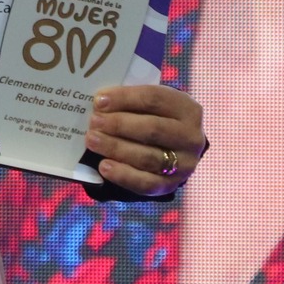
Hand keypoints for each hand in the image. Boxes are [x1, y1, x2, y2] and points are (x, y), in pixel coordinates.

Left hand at [85, 84, 205, 195]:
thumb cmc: (154, 119)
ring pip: (148, 157)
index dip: (125, 98)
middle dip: (119, 124)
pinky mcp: (171, 185)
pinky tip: (104, 166)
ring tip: (92, 140)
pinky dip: (123, 175)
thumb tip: (99, 103)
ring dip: (116, 148)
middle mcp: (191, 137)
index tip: (99, 101)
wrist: (173, 150)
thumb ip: (130, 103)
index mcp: (187, 109)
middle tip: (93, 121)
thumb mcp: (150, 106)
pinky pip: (146, 183)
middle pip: (152, 129)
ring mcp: (184, 164)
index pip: (154, 99)